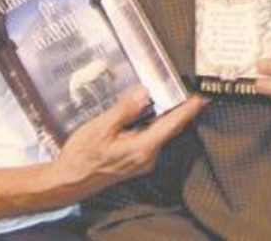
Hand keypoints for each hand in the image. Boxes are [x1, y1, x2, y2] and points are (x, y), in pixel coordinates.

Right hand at [54, 86, 204, 195]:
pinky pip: (149, 138)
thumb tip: (144, 93)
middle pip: (169, 128)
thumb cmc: (82, 155)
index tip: (201, 98)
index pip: (172, 125)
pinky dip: (152, 124)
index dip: (188, 110)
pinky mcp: (134, 161)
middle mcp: (147, 157)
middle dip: (179, 110)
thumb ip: (125, 110)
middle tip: (185, 89)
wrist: (69, 181)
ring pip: (159, 133)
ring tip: (165, 95)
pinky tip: (144, 112)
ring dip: (163, 116)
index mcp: (142, 148)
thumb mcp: (101, 127)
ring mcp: (141, 161)